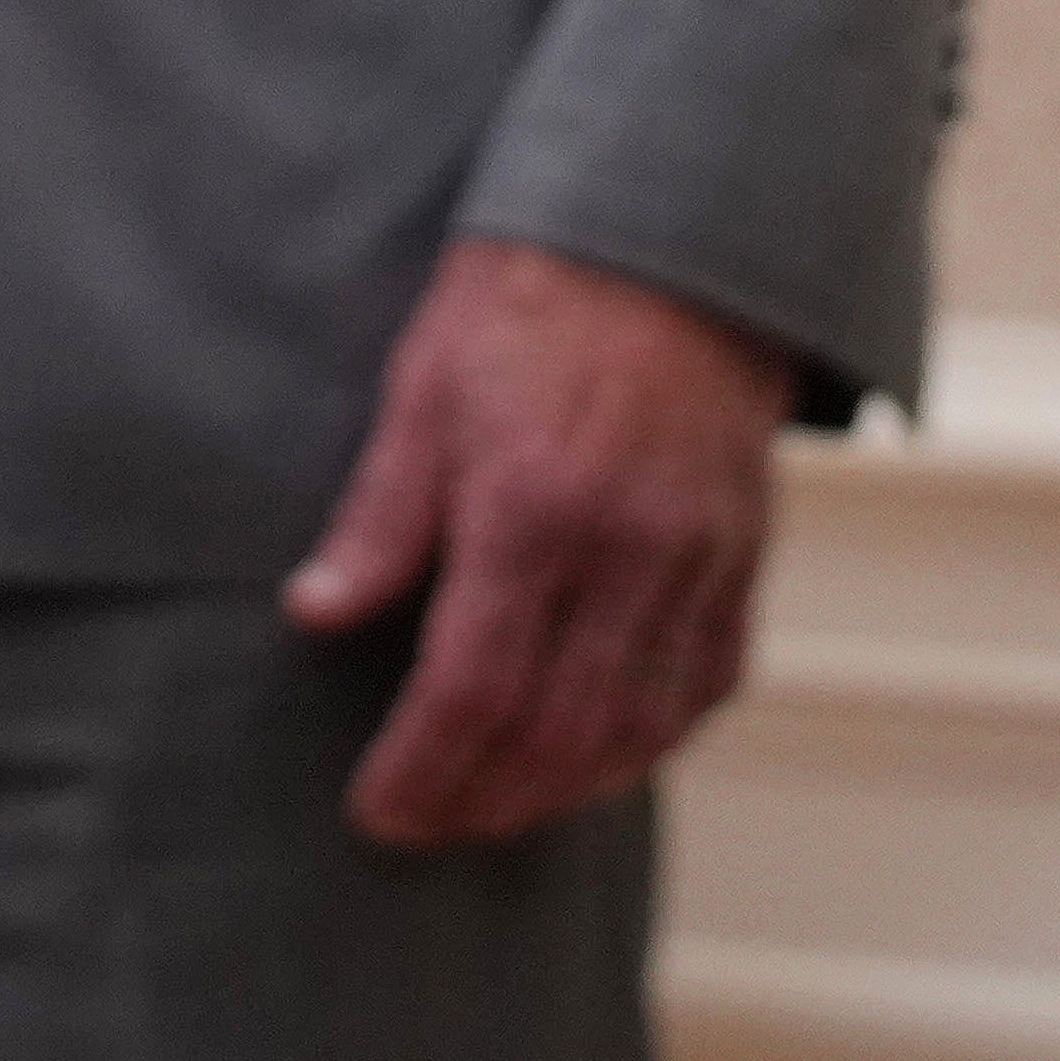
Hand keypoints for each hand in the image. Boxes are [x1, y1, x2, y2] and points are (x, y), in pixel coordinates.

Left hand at [285, 241, 791, 852]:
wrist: (663, 238)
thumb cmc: (524, 302)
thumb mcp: (425, 388)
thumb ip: (380, 515)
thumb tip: (316, 612)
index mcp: (532, 504)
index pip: (472, 688)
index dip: (422, 770)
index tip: (378, 810)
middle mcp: (626, 545)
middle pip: (556, 732)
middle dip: (482, 800)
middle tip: (426, 822)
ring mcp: (697, 555)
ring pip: (639, 726)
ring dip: (563, 790)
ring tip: (496, 805)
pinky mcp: (743, 551)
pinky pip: (706, 682)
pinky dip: (650, 739)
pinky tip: (596, 755)